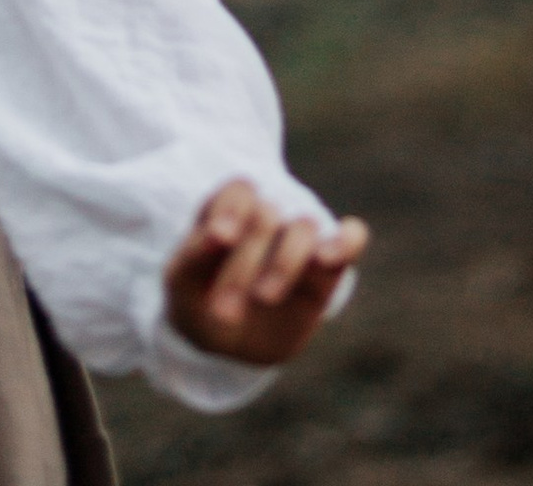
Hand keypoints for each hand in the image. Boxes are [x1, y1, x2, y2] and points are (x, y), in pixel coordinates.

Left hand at [162, 183, 365, 368]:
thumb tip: (218, 232)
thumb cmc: (199, 301)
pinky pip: (351, 239)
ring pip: (304, 227)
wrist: (227, 343)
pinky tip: (328, 257)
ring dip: (284, 263)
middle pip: (266, 215)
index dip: (233, 208)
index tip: (222, 237)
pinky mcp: (326, 271)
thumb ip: (194, 254)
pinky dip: (347, 241)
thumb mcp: (182, 282)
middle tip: (222, 312)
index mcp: (231, 209)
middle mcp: (269, 217)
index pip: (241, 189)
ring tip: (263, 297)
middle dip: (243, 264)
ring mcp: (298, 242)